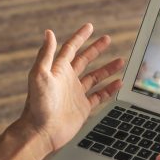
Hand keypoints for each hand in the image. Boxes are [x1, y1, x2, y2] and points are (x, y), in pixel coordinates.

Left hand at [18, 23, 123, 152]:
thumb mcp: (40, 75)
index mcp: (58, 70)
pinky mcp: (82, 107)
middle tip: (107, 39)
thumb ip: (46, 54)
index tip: (90, 27)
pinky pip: (99, 95)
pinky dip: (109, 89)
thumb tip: (49, 32)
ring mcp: (76, 94)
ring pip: (95, 77)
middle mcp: (68, 80)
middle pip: (84, 59)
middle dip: (96, 49)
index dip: (80, 37)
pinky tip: (118, 83)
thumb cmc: (38, 105)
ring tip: (121, 61)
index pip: (71, 48)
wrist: (41, 132)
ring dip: (107, 68)